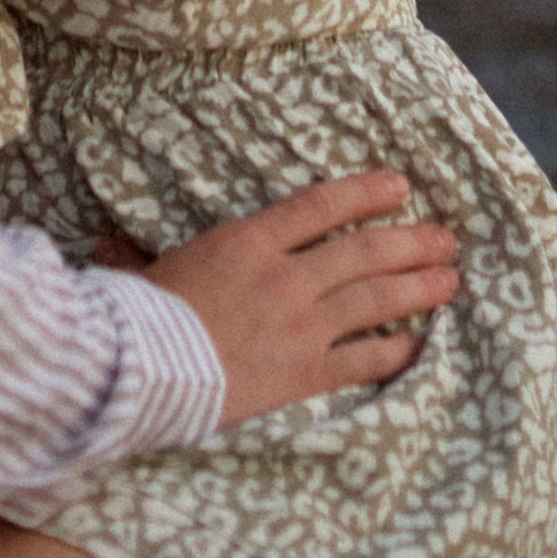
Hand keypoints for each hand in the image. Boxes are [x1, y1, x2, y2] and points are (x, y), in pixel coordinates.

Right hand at [134, 170, 458, 425]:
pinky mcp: (302, 372)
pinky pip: (362, 359)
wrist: (138, 372)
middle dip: (410, 242)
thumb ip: (144, 256)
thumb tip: (106, 248)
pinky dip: (395, 350)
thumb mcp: (146, 271)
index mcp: (248, 240)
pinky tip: (420, 344)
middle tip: (446, 236)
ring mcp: (298, 324)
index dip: (364, 192)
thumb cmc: (137, 317)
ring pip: (374, 300)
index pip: (320, 206)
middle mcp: (283, 276)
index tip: (399, 185)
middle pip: (362, 251)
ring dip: (417, 288)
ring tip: (450, 279)